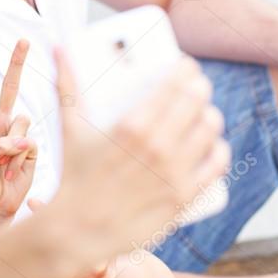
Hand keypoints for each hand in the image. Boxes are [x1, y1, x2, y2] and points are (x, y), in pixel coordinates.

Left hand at [0, 40, 37, 243]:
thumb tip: (24, 141)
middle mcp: (1, 123)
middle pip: (10, 88)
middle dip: (17, 63)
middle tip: (23, 40)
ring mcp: (18, 134)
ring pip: (22, 121)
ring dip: (12, 143)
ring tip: (3, 164)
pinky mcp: (32, 148)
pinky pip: (30, 142)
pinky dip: (21, 156)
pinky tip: (14, 169)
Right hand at [48, 48, 229, 265]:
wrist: (79, 228)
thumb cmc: (73, 175)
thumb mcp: (70, 128)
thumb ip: (66, 86)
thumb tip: (59, 48)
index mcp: (133, 125)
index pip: (175, 85)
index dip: (187, 70)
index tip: (185, 66)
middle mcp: (159, 147)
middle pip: (196, 103)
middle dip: (199, 88)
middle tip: (194, 87)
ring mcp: (174, 173)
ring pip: (210, 130)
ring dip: (210, 115)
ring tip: (203, 113)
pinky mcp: (184, 196)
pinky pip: (216, 164)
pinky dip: (218, 150)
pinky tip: (214, 144)